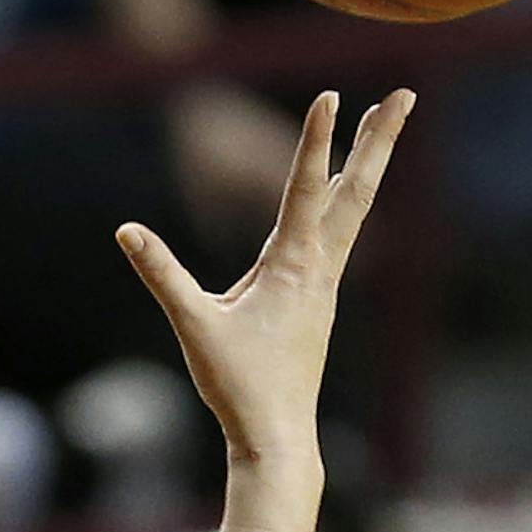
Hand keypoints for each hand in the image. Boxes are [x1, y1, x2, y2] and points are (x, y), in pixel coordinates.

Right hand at [118, 88, 412, 465]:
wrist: (277, 437)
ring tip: (381, 126)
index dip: (315, 140)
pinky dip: (348, 203)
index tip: (330, 95)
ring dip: (367, 164)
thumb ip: (163, 275)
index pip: (306, 189)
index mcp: (292, 267)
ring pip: (354, 211)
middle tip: (405, 94)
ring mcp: (325, 286)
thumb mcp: (194, 327)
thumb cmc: (238, 387)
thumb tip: (126, 232)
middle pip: (357, 191)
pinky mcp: (319, 303)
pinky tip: (343, 199)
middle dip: (379, 141)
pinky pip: (340, 238)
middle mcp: (319, 269)